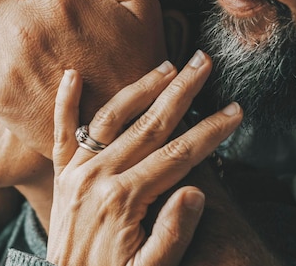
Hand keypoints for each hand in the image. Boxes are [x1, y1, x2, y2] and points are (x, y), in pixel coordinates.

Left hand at [47, 51, 242, 265]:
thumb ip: (172, 233)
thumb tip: (196, 190)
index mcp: (125, 199)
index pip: (179, 155)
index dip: (210, 131)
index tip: (234, 110)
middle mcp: (99, 176)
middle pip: (150, 125)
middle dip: (181, 91)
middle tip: (203, 62)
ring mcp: (76, 172)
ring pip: (111, 118)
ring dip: (139, 88)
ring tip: (165, 65)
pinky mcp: (60, 174)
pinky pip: (61, 132)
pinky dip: (65, 102)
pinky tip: (73, 74)